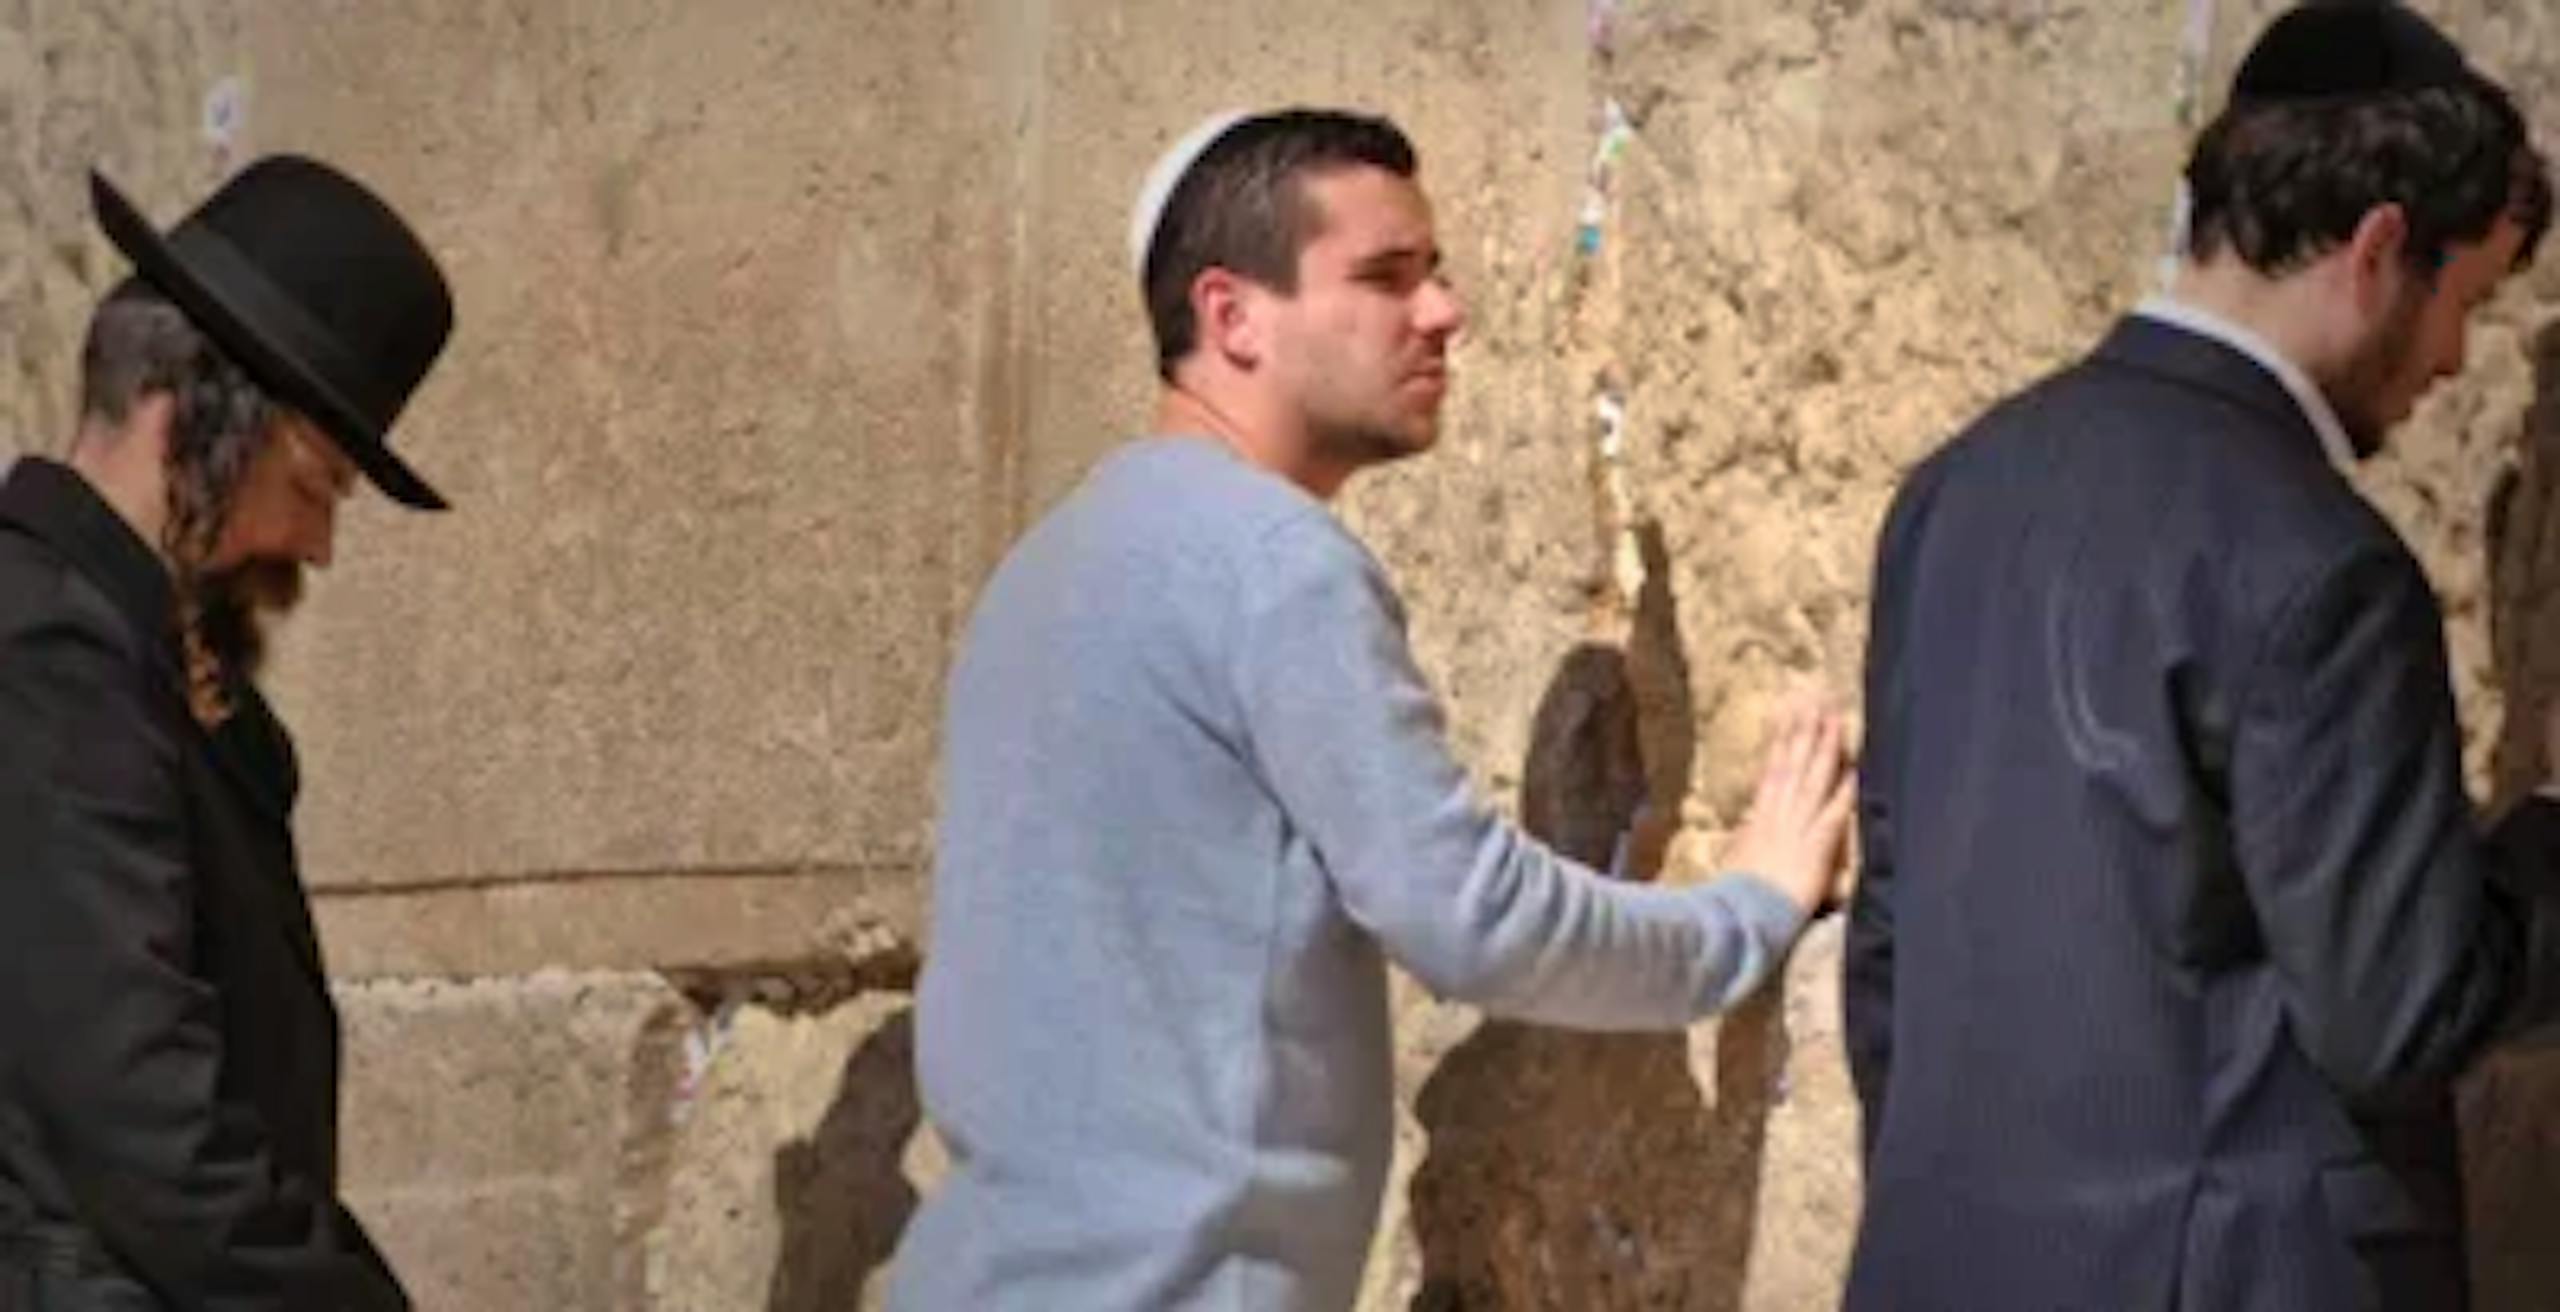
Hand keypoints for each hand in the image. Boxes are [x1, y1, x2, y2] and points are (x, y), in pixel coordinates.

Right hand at [1722, 699, 1854, 916]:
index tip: (1790, 714)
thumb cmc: (1737, 893)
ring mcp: (1799, 825)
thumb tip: (1747, 829)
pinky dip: (1845, 789)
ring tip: (1835, 718)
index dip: (1783, 740)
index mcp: (1760, 816)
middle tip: (1815, 699)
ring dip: (1825, 746)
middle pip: (1795, 762)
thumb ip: (1746, 839)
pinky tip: (1856, 769)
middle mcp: (1780, 813)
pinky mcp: (1818, 844)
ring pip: (1814, 777)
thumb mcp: (1737, 858)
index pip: (1775, 768)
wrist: (1744, 913)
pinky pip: (1835, 811)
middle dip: (1805, 729)